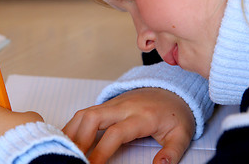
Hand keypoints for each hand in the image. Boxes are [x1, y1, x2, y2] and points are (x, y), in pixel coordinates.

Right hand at [63, 88, 194, 163]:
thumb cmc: (175, 115)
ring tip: (67, 149)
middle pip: (92, 117)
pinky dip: (74, 125)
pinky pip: (85, 111)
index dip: (101, 151)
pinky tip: (69, 137)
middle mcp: (123, 107)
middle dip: (79, 139)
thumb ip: (171, 152)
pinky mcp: (107, 104)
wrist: (171, 91)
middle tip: (74, 157)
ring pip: (85, 112)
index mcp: (142, 116)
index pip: (116, 133)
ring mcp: (113, 103)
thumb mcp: (182, 135)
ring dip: (72, 131)